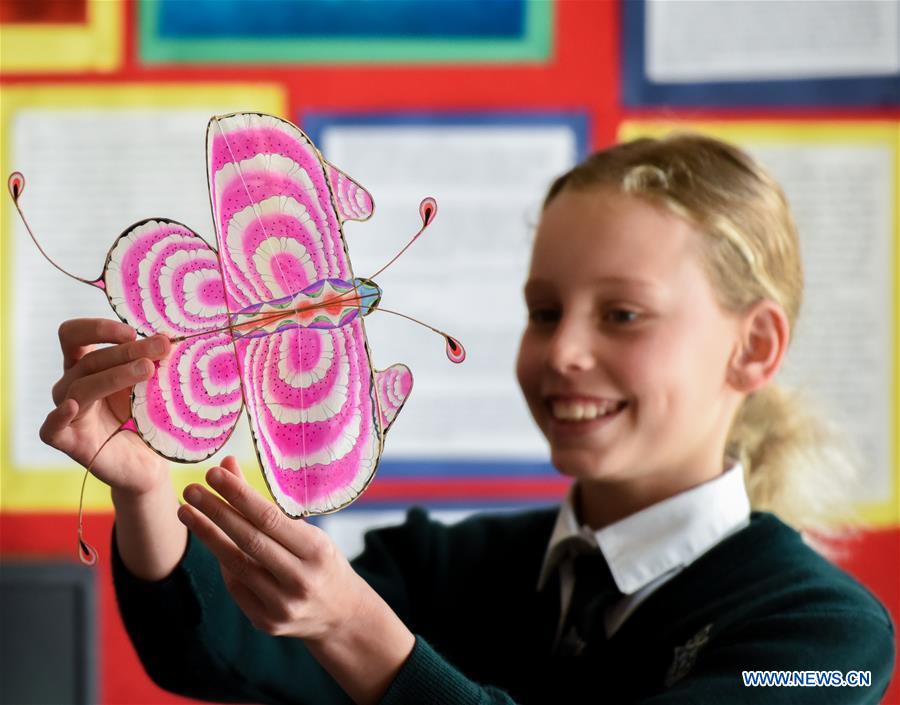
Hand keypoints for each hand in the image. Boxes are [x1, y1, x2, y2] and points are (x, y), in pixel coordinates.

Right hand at [40, 318, 171, 495]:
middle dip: (127, 351)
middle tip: (161, 347)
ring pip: (81, 387)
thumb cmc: (145, 418)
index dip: (98, 328)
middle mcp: (71, 385)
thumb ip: (151, 362)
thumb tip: (167, 338)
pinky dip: (59, 415)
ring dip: (115, 375)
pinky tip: (73, 406)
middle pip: (90, 360)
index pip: (75, 335)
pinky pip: (51, 427)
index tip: (133, 331)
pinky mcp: (66, 440)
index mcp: (86, 366)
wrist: (146, 463)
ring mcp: (67, 413)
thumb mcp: (150, 385)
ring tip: (147, 369)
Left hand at [178, 457, 365, 639]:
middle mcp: (300, 580)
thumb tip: (229, 466)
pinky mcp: (266, 621)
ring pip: (236, 565)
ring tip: (185, 511)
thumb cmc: (322, 561)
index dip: (239, 495)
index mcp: (317, 551)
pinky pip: (236, 586)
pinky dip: (222, 560)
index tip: (214, 474)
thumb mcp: (308, 531)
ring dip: (207, 535)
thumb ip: (268, 505)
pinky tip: (209, 540)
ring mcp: (282, 605)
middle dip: (216, 512)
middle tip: (191, 489)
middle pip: (249, 541)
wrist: (341, 614)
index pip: (270, 519)